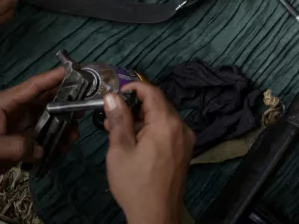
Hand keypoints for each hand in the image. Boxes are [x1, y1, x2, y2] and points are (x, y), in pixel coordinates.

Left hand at [0, 68, 69, 185]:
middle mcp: (16, 111)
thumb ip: (18, 146)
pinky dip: (53, 142)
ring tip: (74, 136)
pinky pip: (42, 139)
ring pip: (47, 121)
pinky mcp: (19, 142)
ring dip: (62, 127)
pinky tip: (62, 148)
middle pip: (46, 102)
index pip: (34, 86)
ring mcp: (19, 126)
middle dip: (66, 103)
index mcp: (6, 103)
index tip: (77, 70)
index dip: (55, 77)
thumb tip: (40, 149)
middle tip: (86, 107)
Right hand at [104, 82, 194, 223]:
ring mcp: (186, 140)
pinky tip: (136, 142)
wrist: (156, 216)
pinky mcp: (185, 151)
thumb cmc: (135, 184)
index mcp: (167, 123)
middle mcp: (182, 127)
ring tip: (119, 133)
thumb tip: (112, 96)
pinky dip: (153, 130)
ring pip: (163, 118)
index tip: (115, 93)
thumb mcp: (120, 150)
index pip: (152, 92)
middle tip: (112, 118)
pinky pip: (169, 131)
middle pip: (159, 104)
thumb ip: (119, 120)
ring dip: (143, 119)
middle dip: (135, 106)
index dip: (133, 87)